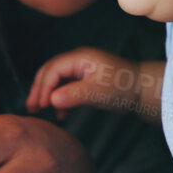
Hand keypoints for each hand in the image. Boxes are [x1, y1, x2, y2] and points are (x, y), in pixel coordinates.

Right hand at [24, 47, 157, 119]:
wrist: (141, 90)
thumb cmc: (122, 87)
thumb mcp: (98, 92)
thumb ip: (74, 95)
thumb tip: (51, 100)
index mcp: (80, 58)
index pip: (53, 70)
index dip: (43, 87)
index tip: (39, 105)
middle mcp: (77, 60)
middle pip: (49, 72)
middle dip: (39, 89)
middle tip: (31, 107)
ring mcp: (80, 69)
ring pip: (55, 80)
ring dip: (46, 94)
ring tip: (38, 110)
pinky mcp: (84, 80)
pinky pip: (64, 87)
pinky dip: (58, 99)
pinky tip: (60, 114)